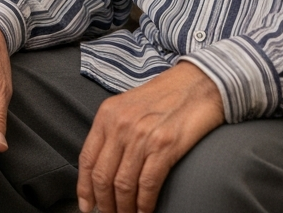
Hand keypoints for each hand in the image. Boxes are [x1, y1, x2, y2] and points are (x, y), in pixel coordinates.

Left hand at [77, 61, 223, 212]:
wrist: (198, 83)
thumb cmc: (165, 97)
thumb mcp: (129, 107)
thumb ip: (114, 131)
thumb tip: (104, 166)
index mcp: (107, 114)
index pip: (87, 159)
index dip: (85, 189)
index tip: (87, 206)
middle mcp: (120, 124)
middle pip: (102, 177)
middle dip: (105, 204)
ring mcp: (141, 135)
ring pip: (123, 185)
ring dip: (124, 209)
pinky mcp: (164, 146)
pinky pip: (147, 185)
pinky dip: (144, 205)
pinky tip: (145, 212)